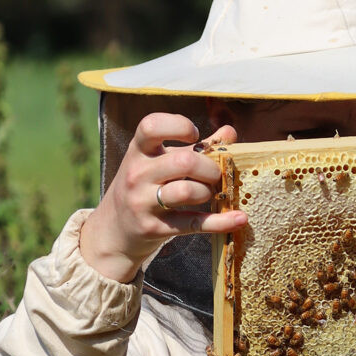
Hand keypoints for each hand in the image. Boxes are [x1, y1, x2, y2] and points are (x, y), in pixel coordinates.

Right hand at [79, 113, 246, 282]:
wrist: (115, 230)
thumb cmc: (145, 187)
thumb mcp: (160, 162)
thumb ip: (196, 147)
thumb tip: (230, 132)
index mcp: (139, 151)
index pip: (151, 126)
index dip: (179, 126)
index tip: (194, 135)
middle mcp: (136, 174)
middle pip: (182, 162)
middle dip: (209, 168)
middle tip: (215, 175)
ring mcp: (142, 202)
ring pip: (186, 191)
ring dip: (208, 192)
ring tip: (211, 193)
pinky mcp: (154, 228)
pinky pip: (193, 223)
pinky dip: (221, 221)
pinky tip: (239, 219)